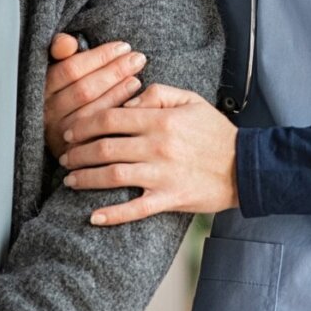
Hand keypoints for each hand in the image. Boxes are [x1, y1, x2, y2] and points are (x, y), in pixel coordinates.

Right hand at [43, 33, 146, 158]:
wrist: (63, 134)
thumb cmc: (66, 91)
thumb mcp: (60, 68)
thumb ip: (59, 50)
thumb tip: (68, 43)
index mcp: (42, 88)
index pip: (70, 69)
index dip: (99, 57)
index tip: (123, 47)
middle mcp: (47, 112)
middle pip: (84, 90)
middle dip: (114, 71)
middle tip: (138, 59)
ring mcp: (60, 134)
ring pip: (92, 111)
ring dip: (118, 92)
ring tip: (137, 78)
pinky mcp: (73, 152)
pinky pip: (99, 132)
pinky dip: (117, 114)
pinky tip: (133, 103)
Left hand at [59, 83, 238, 225]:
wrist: (246, 166)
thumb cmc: (216, 132)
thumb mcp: (191, 100)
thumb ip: (158, 93)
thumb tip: (128, 98)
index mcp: (160, 120)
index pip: (110, 118)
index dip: (84, 124)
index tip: (70, 131)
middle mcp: (157, 146)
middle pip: (104, 147)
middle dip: (77, 153)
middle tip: (64, 157)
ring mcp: (162, 175)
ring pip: (112, 176)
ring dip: (86, 178)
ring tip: (70, 180)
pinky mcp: (169, 198)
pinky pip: (135, 209)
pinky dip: (112, 215)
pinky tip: (93, 216)